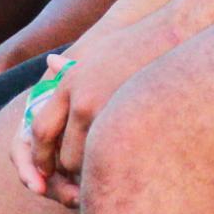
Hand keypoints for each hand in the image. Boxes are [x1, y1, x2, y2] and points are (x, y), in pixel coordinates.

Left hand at [12, 9, 176, 206]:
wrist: (173, 37)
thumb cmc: (138, 43)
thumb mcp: (98, 49)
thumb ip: (71, 65)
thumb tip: (51, 64)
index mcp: (69, 84)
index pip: (40, 130)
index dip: (41, 155)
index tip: (48, 168)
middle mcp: (81, 100)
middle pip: (62, 154)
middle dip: (69, 170)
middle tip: (81, 176)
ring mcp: (104, 112)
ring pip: (84, 162)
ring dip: (91, 173)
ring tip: (106, 170)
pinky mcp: (127, 124)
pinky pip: (110, 159)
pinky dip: (111, 167)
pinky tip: (123, 164)